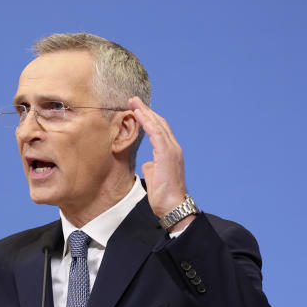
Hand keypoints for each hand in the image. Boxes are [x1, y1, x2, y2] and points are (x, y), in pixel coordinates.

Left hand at [128, 97, 190, 229]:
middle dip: (146, 110)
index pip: (160, 130)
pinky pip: (156, 133)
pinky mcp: (167, 154)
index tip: (138, 110)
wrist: (172, 206)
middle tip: (134, 100)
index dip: (149, 119)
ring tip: (133, 102)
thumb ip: (152, 167)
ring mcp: (171, 150)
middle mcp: (173, 148)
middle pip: (159, 123)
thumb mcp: (155, 177)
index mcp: (170, 152)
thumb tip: (147, 163)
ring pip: (158, 125)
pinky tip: (139, 113)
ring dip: (145, 112)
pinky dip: (147, 121)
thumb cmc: (164, 195)